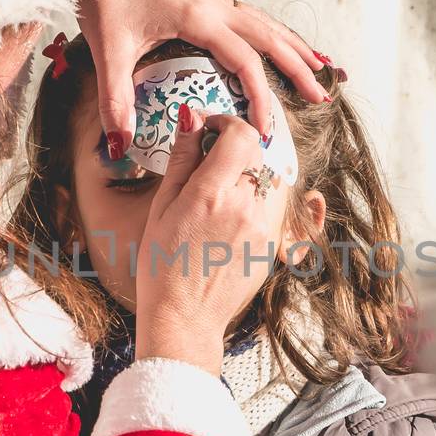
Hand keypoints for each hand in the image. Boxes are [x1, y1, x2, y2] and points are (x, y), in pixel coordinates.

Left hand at [76, 0, 327, 157]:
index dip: (260, 96)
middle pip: (269, 38)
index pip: (244, 61)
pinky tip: (277, 42)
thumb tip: (121, 144)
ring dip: (292, 45)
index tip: (265, 127)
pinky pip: (250, 16)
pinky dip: (272, 31)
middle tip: (320, 96)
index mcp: (197, 18)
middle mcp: (213, 5)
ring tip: (318, 67)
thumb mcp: (106, 50)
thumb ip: (115, 100)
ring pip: (265, 23)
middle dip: (298, 68)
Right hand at [133, 111, 280, 375]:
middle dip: (235, 149)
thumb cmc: (163, 265)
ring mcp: (264, 227)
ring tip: (219, 196)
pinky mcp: (273, 243)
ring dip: (248, 175)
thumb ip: (183, 159)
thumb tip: (192, 118)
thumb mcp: (162, 207)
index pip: (240, 133)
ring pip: (268, 177)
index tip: (211, 131)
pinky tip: (229, 220)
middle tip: (209, 165)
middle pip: (256, 153)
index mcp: (212, 194)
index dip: (226, 123)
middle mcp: (245, 207)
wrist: (185, 318)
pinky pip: (273, 205)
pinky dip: (256, 200)